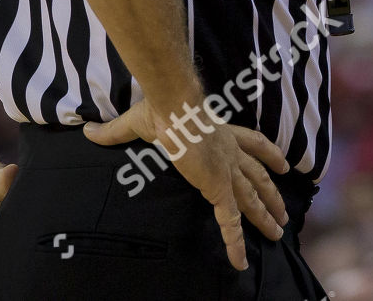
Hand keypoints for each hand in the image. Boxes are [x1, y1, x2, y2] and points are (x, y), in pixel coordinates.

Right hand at [84, 99, 291, 270]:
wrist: (175, 110)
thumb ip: (116, 131)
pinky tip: (240, 262)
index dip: (269, 155)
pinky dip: (235, 243)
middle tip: (284, 212)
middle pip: (258, 177)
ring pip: (251, 200)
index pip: (253, 144)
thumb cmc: (161, 110)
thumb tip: (89, 131)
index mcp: (222, 134)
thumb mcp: (138, 122)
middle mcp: (231, 153)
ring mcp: (227, 173)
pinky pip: (229, 222)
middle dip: (271, 195)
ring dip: (266, 216)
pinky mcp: (218, 189)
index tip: (283, 164)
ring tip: (277, 232)